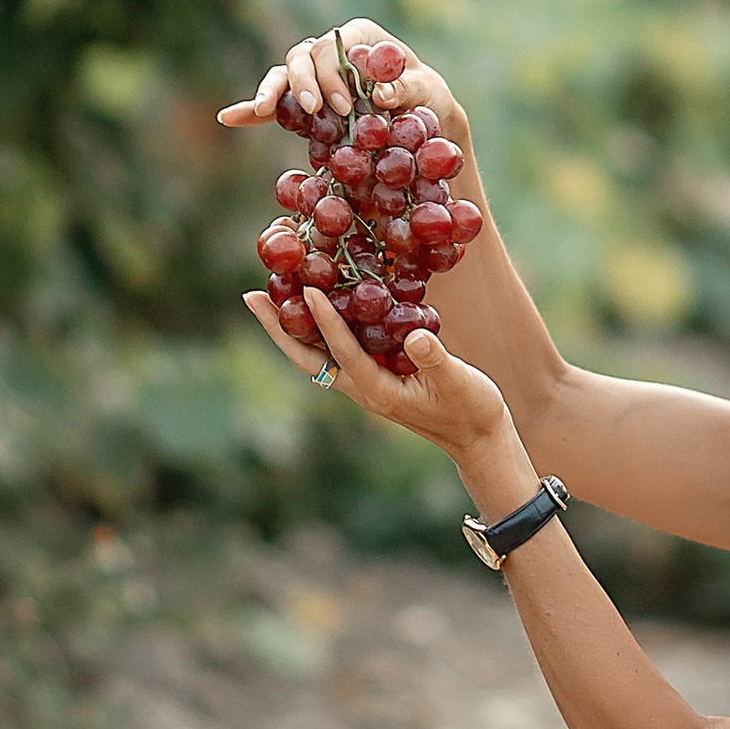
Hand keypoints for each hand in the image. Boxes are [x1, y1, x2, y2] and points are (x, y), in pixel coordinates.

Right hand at [218, 16, 465, 142]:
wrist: (424, 116)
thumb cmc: (429, 98)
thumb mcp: (427, 92)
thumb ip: (407, 88)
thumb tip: (383, 94)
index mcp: (360, 36)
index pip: (334, 47)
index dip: (333, 75)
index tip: (344, 107)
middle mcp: (333, 48)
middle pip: (304, 56)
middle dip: (306, 83)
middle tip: (317, 111)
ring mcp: (316, 72)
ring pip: (285, 70)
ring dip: (274, 90)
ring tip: (266, 111)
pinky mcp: (307, 97)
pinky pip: (276, 98)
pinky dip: (253, 108)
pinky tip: (230, 118)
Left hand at [242, 285, 515, 472]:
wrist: (479, 439)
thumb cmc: (473, 411)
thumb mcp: (460, 383)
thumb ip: (435, 360)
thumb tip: (415, 336)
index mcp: (379, 391)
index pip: (343, 352)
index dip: (326, 320)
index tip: (307, 289)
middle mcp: (363, 387)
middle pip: (308, 356)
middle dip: (279, 328)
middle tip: (251, 295)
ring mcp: (365, 382)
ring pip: (317, 352)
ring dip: (291, 326)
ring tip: (266, 294)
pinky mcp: (374, 374)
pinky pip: (336, 349)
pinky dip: (319, 327)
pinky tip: (315, 303)